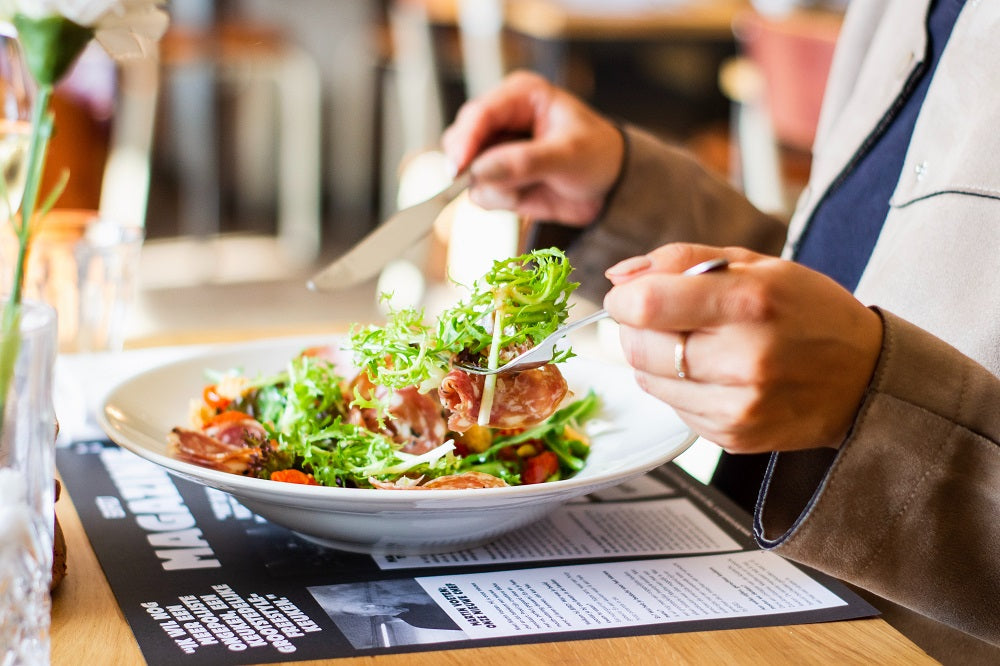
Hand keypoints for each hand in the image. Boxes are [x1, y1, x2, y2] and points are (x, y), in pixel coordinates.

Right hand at [441, 70, 624, 225]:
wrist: (610, 188)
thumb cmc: (598, 157)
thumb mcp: (569, 155)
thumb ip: (525, 161)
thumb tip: (481, 171)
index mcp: (521, 96)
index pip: (480, 113)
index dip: (465, 140)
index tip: (458, 168)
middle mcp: (502, 119)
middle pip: (461, 140)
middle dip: (475, 167)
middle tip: (501, 185)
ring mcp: (495, 149)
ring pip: (466, 171)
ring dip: (494, 187)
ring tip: (528, 187)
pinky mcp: (495, 177)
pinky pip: (480, 193)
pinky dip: (499, 200)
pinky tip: (524, 196)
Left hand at [603, 243, 883, 453]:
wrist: (864, 377)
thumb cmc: (807, 310)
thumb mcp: (755, 264)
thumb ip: (680, 261)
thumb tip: (618, 277)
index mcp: (750, 302)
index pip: (647, 305)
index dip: (624, 299)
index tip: (631, 296)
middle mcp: (744, 358)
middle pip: (639, 347)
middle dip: (637, 328)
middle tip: (666, 318)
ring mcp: (739, 405)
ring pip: (649, 379)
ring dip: (657, 360)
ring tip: (698, 345)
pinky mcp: (733, 436)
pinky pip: (673, 407)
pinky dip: (680, 387)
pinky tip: (715, 374)